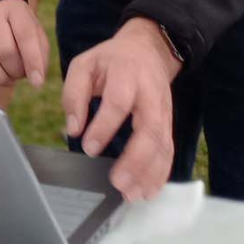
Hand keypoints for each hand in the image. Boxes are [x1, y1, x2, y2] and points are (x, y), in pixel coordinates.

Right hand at [0, 0, 48, 99]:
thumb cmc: (20, 31)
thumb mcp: (37, 35)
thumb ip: (40, 56)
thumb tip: (36, 80)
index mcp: (14, 9)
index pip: (25, 35)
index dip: (32, 61)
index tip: (37, 82)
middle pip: (3, 49)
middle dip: (15, 71)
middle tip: (20, 75)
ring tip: (9, 80)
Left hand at [62, 17, 181, 201]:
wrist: (148, 49)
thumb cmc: (111, 60)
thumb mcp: (85, 64)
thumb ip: (74, 93)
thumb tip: (74, 127)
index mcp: (126, 74)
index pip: (118, 102)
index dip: (104, 127)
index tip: (89, 148)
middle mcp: (150, 94)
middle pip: (150, 128)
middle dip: (136, 159)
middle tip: (118, 182)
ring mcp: (164, 110)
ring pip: (163, 144)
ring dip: (149, 172)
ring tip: (132, 194)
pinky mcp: (168, 124)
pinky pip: (168, 151)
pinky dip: (160, 173)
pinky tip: (148, 190)